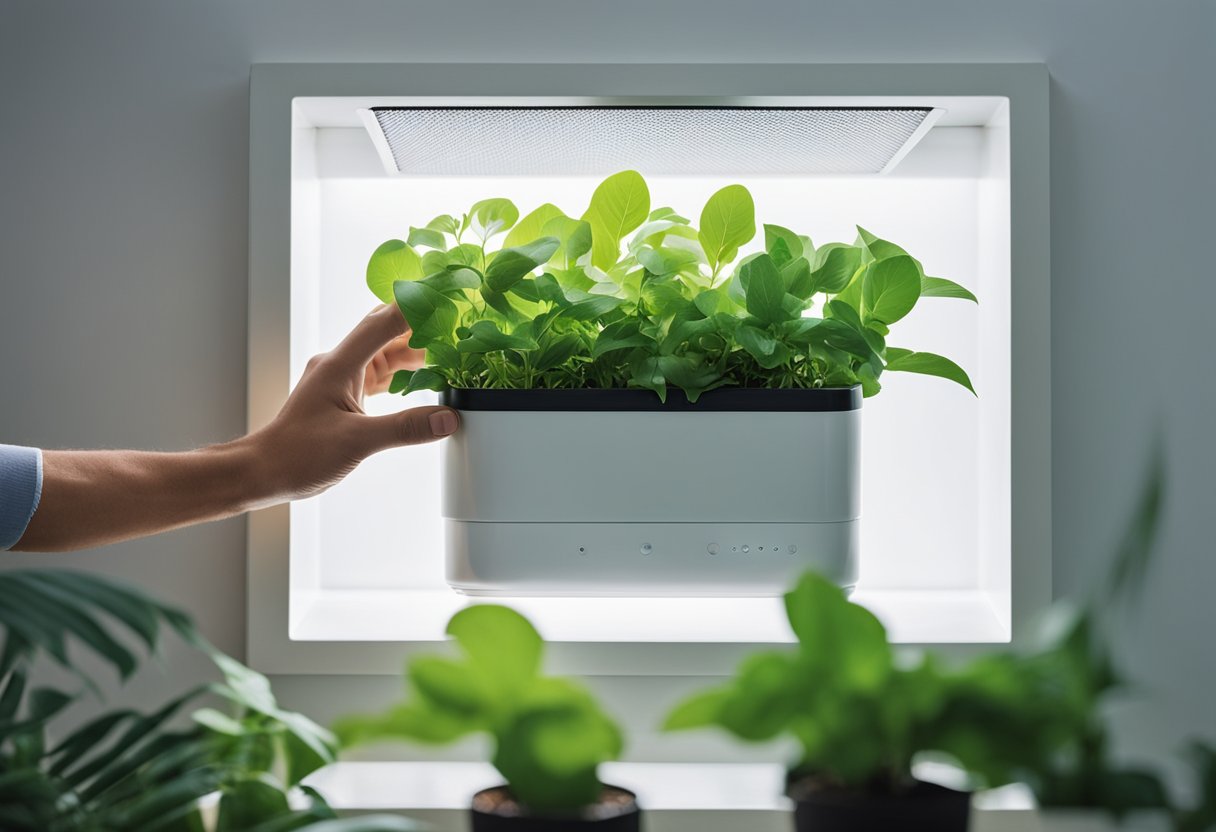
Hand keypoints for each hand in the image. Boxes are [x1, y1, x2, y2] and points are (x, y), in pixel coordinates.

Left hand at [247, 304, 458, 502]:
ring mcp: (343, 379)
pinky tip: (425, 379)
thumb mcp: (357, 441)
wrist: (265, 471)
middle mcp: (340, 364)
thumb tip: (447, 419)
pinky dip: (405, 374)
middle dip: (422, 326)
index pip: (384, 322)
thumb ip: (405, 428)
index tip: (447, 300)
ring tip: (450, 351)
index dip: (417, 308)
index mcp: (340, 364)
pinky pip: (381, 374)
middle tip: (456, 324)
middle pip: (387, 331)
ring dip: (417, 352)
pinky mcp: (346, 395)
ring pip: (386, 353)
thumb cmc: (298, 454)